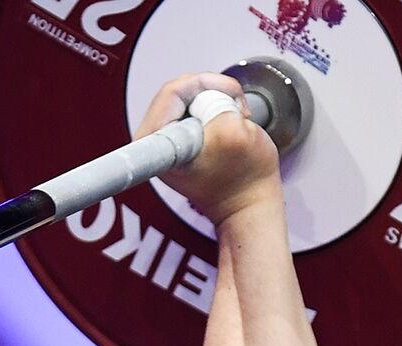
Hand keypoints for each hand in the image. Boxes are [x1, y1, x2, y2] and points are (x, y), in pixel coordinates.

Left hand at [135, 72, 281, 225]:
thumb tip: (208, 96)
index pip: (173, 91)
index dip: (204, 86)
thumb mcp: (234, 133)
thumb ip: (215, 104)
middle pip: (179, 88)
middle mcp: (154, 140)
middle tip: (235, 107)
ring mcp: (166, 138)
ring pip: (188, 93)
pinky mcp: (179, 136)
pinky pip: (195, 103)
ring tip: (234, 116)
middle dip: (212, 90)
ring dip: (216, 97)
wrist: (248, 203)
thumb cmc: (242, 179)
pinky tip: (228, 119)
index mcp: (157, 144)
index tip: (222, 102)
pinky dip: (215, 104)